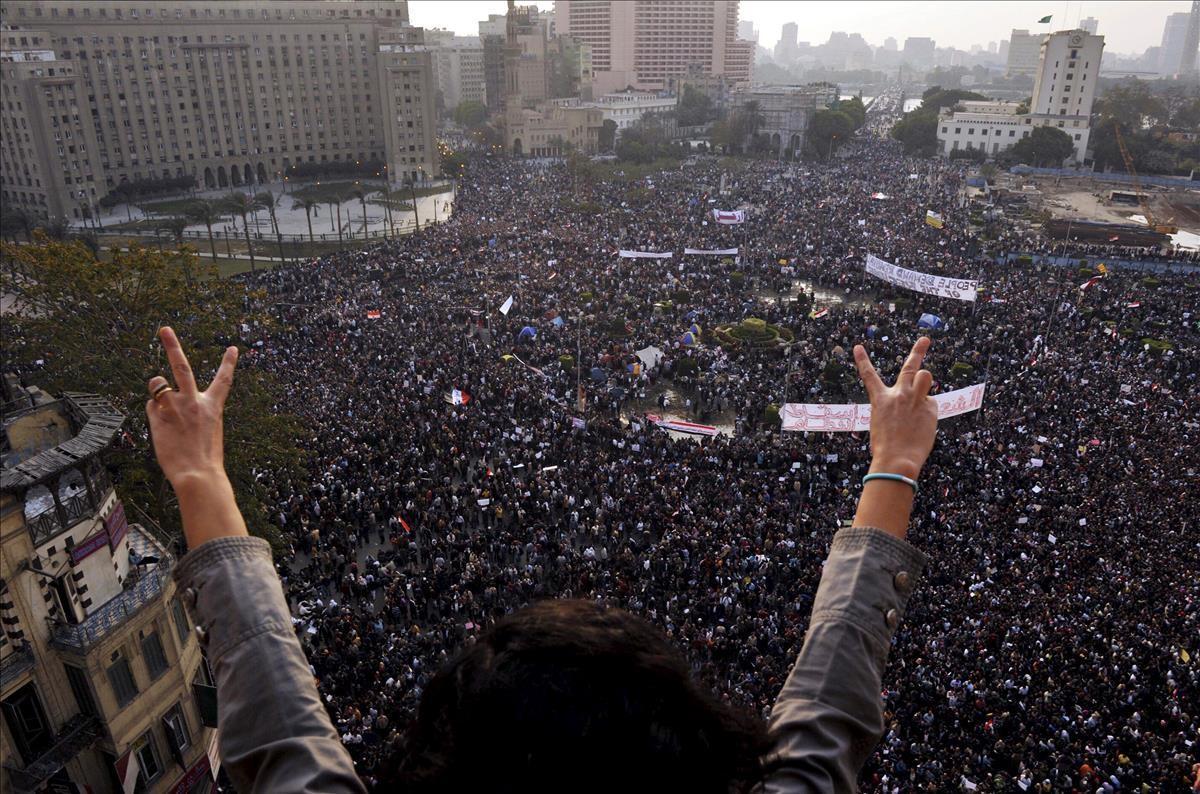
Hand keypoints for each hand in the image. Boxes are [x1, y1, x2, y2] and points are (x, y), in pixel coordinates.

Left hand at [145, 327, 237, 487]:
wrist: (197, 473)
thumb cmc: (204, 457)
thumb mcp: (209, 430)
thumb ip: (193, 411)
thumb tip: (166, 400)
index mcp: (213, 406)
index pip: (224, 379)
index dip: (228, 363)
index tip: (232, 348)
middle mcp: (194, 401)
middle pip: (181, 366)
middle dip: (172, 345)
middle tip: (164, 329)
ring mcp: (175, 407)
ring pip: (157, 384)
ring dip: (156, 387)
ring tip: (159, 399)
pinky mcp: (158, 416)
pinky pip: (151, 406)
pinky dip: (154, 413)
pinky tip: (162, 428)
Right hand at [853, 337, 937, 480]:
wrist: (898, 460)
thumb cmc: (886, 447)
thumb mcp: (882, 423)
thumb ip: (895, 407)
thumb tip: (913, 402)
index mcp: (880, 400)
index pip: (868, 375)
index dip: (862, 360)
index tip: (857, 347)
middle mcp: (899, 394)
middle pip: (910, 366)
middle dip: (918, 350)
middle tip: (925, 339)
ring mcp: (916, 399)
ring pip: (926, 377)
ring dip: (924, 382)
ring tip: (921, 393)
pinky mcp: (930, 408)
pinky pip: (931, 403)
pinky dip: (928, 411)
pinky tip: (923, 424)